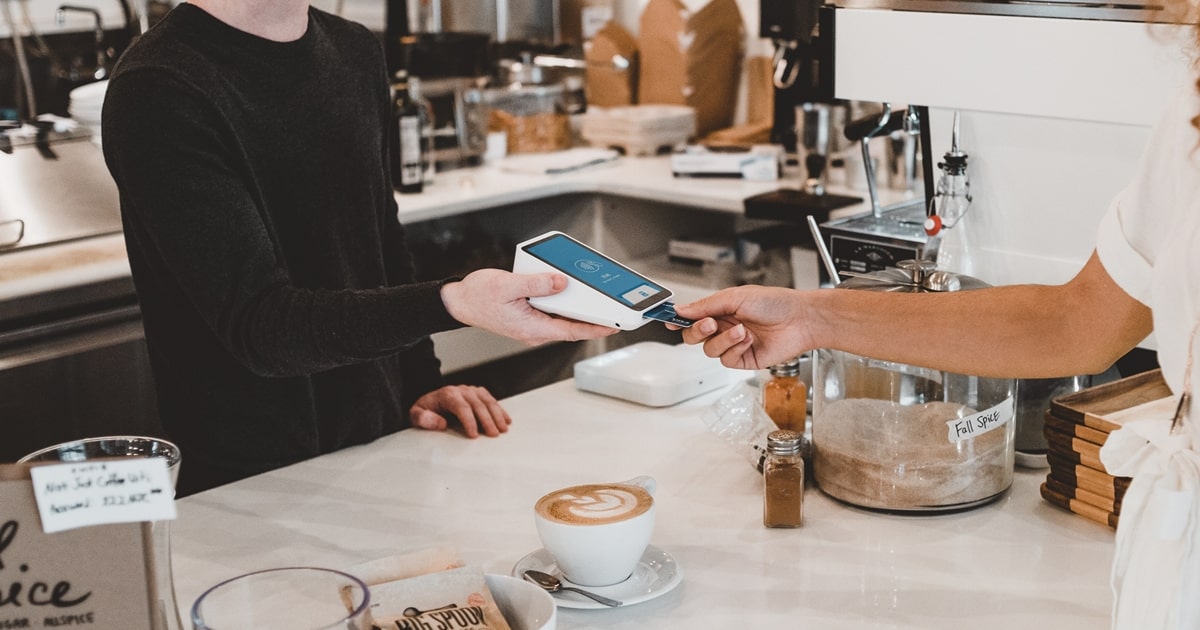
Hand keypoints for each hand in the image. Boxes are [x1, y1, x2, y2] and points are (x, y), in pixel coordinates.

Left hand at [410, 385, 511, 437]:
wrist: (429, 401)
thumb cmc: (425, 410)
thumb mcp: (415, 415)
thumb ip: (423, 419)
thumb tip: (440, 423)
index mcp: (447, 394)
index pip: (462, 407)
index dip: (469, 421)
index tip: (474, 435)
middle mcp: (461, 390)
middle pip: (478, 404)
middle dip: (487, 420)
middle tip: (493, 434)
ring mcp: (471, 391)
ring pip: (488, 401)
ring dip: (497, 415)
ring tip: (502, 429)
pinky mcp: (478, 393)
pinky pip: (491, 400)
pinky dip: (500, 410)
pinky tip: (506, 420)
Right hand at [440, 269, 618, 344]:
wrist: (458, 301)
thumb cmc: (478, 296)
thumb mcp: (508, 285)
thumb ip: (536, 284)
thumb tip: (561, 282)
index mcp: (532, 327)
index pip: (572, 331)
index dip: (596, 328)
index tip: (614, 325)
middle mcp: (534, 331)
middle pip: (571, 326)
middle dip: (593, 318)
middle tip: (613, 309)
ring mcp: (532, 325)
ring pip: (562, 319)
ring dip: (579, 311)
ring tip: (597, 299)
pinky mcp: (528, 318)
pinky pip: (552, 313)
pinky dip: (564, 304)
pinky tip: (570, 292)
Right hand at [673, 285, 811, 369]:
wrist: (800, 320)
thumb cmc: (775, 303)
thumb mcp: (736, 296)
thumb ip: (706, 305)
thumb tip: (681, 309)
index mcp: (720, 309)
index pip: (692, 316)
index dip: (678, 319)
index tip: (667, 320)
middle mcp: (724, 327)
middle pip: (694, 336)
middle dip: (698, 331)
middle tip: (710, 324)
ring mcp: (733, 344)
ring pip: (709, 350)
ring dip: (724, 340)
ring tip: (741, 330)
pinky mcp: (743, 359)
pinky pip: (726, 360)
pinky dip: (735, 349)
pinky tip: (748, 340)